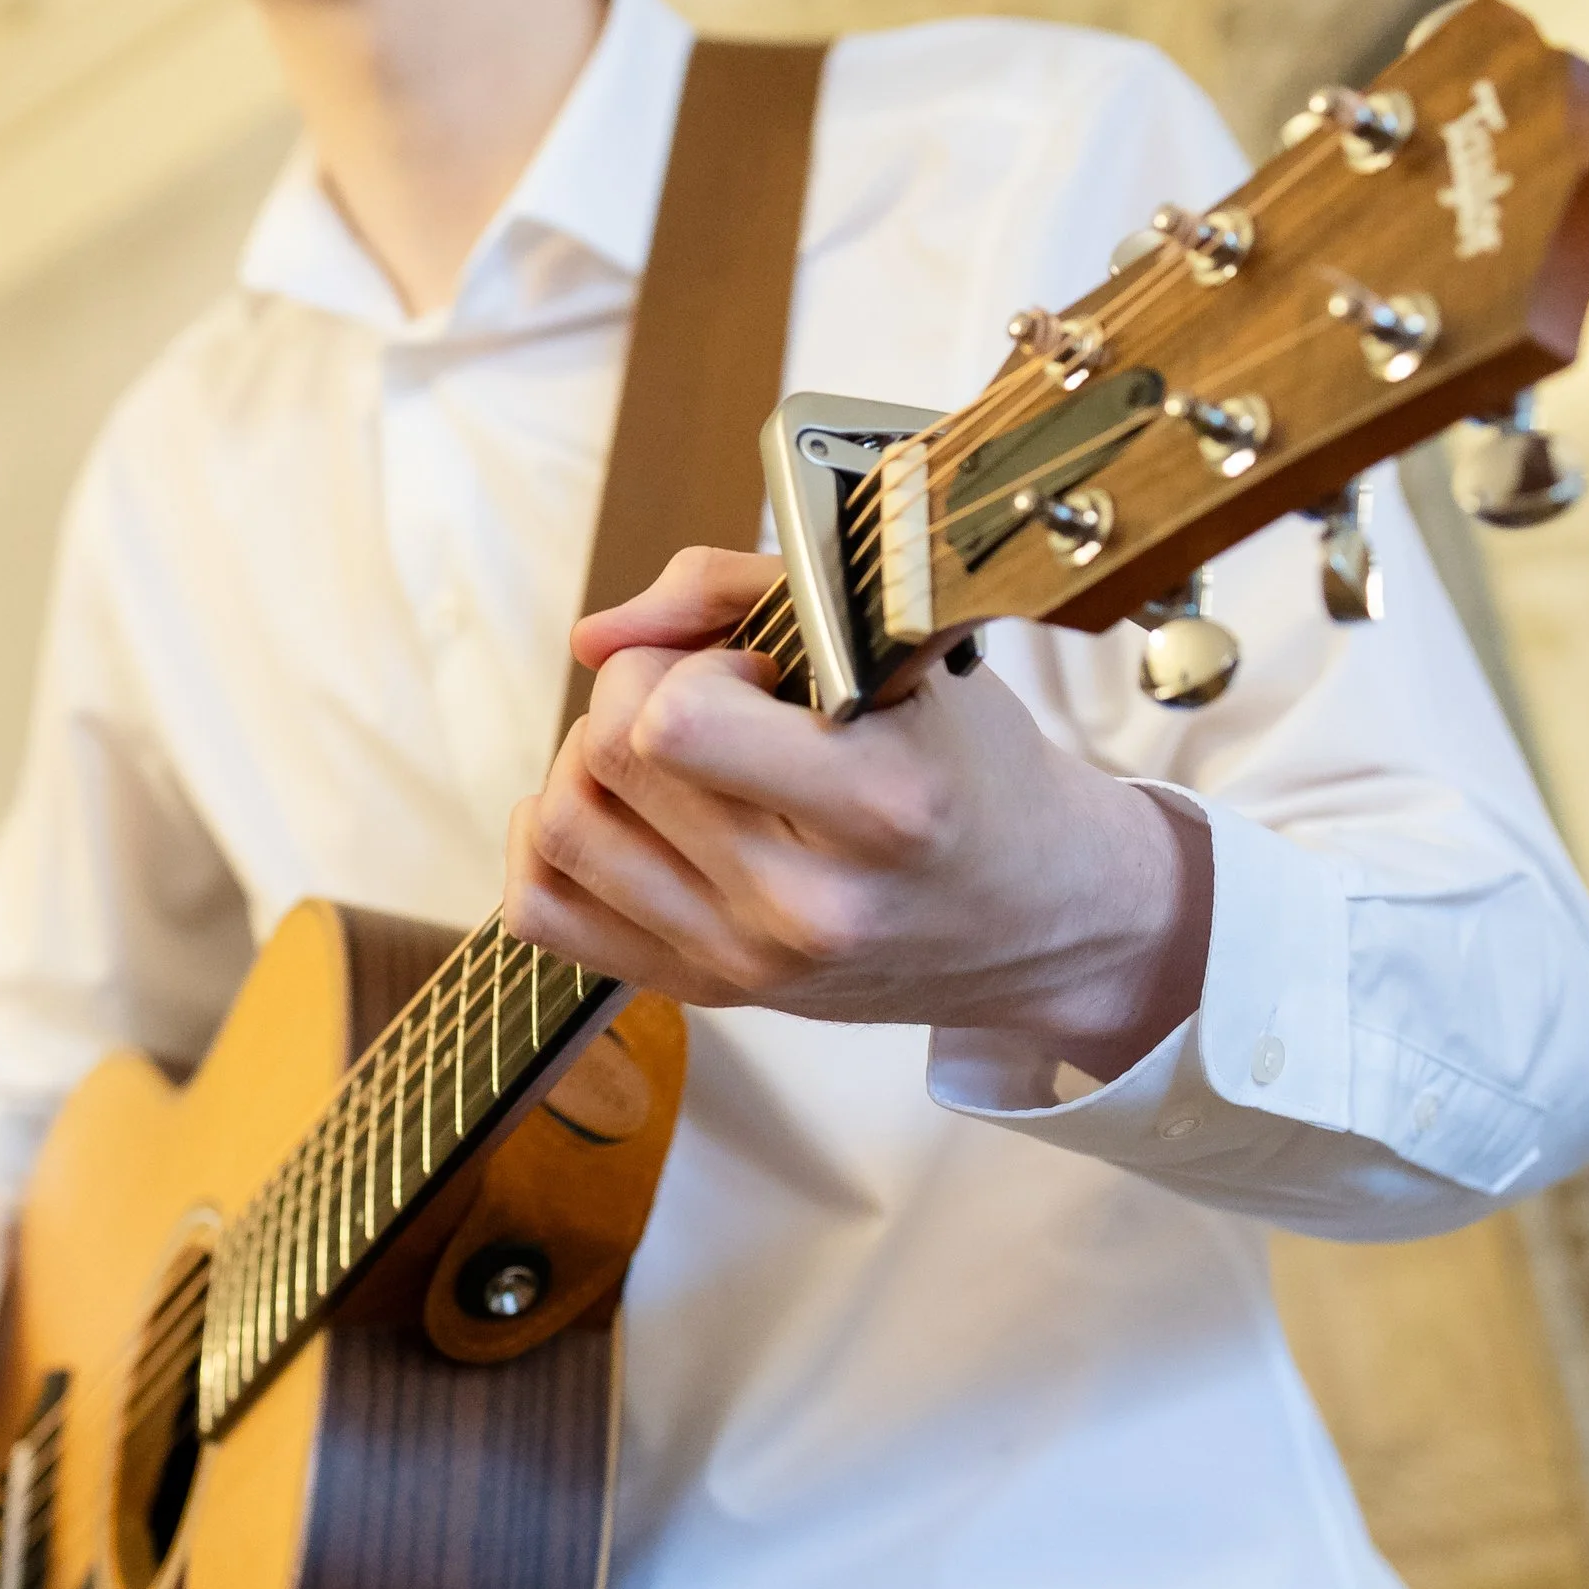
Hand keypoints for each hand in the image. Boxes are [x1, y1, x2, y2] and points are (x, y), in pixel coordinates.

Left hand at [503, 547, 1211, 1078]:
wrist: (1044, 917)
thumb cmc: (973, 770)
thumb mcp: (902, 651)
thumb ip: (739, 597)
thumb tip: (594, 636)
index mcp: (878, 805)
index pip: (674, 723)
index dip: (689, 666)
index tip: (752, 671)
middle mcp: (806, 903)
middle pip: (606, 757)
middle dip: (637, 690)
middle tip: (714, 699)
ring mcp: (748, 960)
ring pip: (561, 827)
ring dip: (589, 763)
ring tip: (668, 755)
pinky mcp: (707, 992)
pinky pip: (545, 912)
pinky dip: (550, 844)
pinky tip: (620, 813)